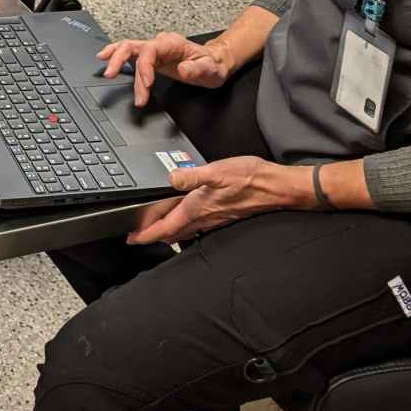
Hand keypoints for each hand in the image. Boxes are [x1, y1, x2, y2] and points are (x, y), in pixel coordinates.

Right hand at [97, 30, 230, 107]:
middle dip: (119, 60)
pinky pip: (130, 55)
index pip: (150, 50)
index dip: (144, 67)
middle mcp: (160, 44)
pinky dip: (116, 56)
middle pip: (132, 46)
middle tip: (111, 75)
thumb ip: (197, 69)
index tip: (145, 84)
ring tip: (106, 72)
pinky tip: (106, 59)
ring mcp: (154, 50)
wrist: (214, 63)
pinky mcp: (151, 58)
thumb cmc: (212, 65)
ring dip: (115, 60)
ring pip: (127, 48)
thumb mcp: (211, 69)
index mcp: (172, 43)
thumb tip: (182, 70)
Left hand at [128, 156, 306, 245]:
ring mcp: (215, 219)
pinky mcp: (224, 216)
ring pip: (185, 231)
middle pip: (173, 232)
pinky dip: (185, 228)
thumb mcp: (218, 171)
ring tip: (155, 231)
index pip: (166, 226)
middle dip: (153, 236)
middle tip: (138, 237)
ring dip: (168, 233)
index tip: (132, 239)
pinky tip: (185, 222)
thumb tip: (171, 178)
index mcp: (198, 208)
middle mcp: (205, 217)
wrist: (277, 188)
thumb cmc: (251, 178)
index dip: (147, 234)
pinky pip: (197, 227)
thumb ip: (193, 176)